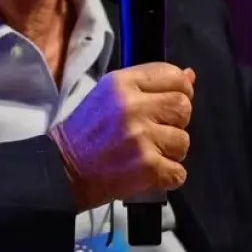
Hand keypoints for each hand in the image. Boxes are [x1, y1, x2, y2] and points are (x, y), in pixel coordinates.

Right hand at [48, 62, 194, 209]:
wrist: (61, 170)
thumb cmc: (86, 133)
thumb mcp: (111, 95)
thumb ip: (150, 84)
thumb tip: (190, 75)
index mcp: (123, 83)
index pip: (175, 76)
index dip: (181, 91)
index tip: (170, 104)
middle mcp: (133, 106)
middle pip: (183, 107)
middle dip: (175, 122)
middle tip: (154, 131)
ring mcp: (141, 137)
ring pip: (183, 141)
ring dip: (170, 152)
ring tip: (146, 153)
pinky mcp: (147, 167)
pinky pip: (179, 172)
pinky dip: (167, 176)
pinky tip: (147, 172)